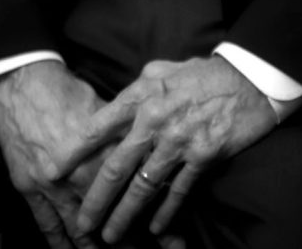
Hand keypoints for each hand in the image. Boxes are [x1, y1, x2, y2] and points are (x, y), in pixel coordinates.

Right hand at [0, 61, 184, 248]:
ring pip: (81, 231)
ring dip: (97, 248)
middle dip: (132, 241)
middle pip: (111, 218)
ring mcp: (53, 187)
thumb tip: (152, 152)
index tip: (176, 237)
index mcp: (104, 154)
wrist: (22, 83)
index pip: (135, 195)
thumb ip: (127, 136)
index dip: (156, 217)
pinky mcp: (29, 190)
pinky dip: (60, 244)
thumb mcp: (107, 109)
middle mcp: (81, 177)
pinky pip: (47, 226)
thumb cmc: (66, 92)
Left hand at [60, 55, 281, 243]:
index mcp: (141, 94)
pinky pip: (177, 191)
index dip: (74, 151)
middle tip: (81, 223)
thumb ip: (137, 89)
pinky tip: (155, 229)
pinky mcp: (202, 156)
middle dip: (95, 199)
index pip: (99, 126)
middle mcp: (155, 118)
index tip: (54, 171)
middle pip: (116, 166)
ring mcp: (179, 140)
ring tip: (111, 235)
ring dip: (125, 215)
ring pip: (143, 186)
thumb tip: (116, 107)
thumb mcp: (162, 70)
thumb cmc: (202, 74)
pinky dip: (165, 213)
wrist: (248, 79)